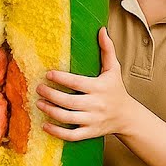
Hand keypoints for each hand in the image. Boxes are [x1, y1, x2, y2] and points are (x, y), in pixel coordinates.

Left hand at [36, 27, 137, 141]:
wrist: (127, 116)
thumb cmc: (116, 89)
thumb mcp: (114, 69)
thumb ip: (107, 50)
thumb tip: (102, 30)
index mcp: (100, 88)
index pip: (77, 83)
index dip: (61, 79)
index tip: (48, 74)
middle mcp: (96, 105)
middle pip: (69, 101)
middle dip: (51, 95)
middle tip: (38, 89)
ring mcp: (92, 120)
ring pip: (68, 118)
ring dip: (51, 112)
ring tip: (38, 103)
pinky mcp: (90, 133)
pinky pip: (71, 135)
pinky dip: (57, 132)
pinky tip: (45, 125)